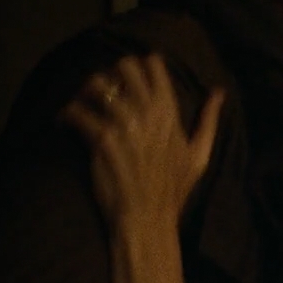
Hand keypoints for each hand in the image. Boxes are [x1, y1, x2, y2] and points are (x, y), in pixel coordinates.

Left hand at [59, 53, 224, 235]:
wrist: (148, 218)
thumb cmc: (173, 191)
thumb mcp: (200, 155)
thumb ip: (209, 120)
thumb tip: (218, 92)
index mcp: (169, 111)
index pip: (152, 65)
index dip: (138, 65)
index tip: (127, 77)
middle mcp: (147, 111)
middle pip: (122, 66)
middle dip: (110, 73)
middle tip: (102, 90)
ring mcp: (123, 124)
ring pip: (96, 84)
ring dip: (84, 91)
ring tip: (80, 103)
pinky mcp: (101, 140)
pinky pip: (77, 112)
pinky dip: (66, 114)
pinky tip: (64, 121)